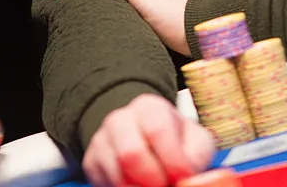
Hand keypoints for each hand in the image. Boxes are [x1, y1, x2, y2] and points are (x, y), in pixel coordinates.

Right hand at [82, 94, 215, 186]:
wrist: (148, 141)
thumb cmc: (176, 142)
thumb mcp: (195, 142)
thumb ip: (196, 155)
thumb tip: (185, 176)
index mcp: (150, 107)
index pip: (157, 130)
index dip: (172, 159)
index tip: (181, 176)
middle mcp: (120, 119)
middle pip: (130, 154)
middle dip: (152, 179)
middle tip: (165, 185)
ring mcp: (101, 139)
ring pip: (115, 173)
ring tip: (154, 186)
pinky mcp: (91, 161)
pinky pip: (104, 182)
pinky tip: (138, 185)